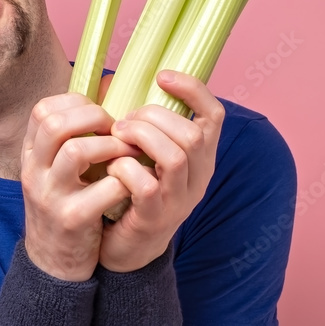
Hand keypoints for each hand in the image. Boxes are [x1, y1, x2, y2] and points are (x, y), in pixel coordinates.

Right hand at [21, 92, 134, 280]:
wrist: (53, 264)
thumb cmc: (65, 206)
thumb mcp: (55, 170)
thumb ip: (72, 136)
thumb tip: (107, 87)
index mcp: (31, 155)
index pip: (43, 110)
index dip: (76, 104)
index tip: (100, 115)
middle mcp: (35, 172)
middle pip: (55, 124)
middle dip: (94, 118)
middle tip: (117, 130)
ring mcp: (51, 196)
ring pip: (76, 150)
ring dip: (111, 146)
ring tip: (127, 154)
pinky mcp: (73, 220)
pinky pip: (104, 189)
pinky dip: (125, 180)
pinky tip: (132, 184)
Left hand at [100, 70, 224, 271]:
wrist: (125, 248)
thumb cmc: (130, 191)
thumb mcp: (143, 154)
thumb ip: (137, 121)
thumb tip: (110, 81)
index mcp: (200, 158)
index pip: (214, 115)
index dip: (194, 89)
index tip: (162, 76)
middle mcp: (198, 178)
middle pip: (193, 133)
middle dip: (154, 117)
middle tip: (124, 122)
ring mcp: (179, 201)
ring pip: (176, 156)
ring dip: (141, 137)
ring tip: (117, 137)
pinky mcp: (155, 218)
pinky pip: (148, 185)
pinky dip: (125, 168)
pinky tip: (112, 167)